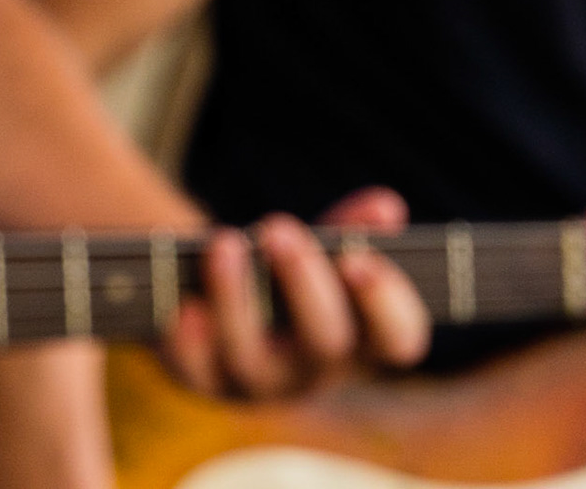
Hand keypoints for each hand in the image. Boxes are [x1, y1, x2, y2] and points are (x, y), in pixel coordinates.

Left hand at [166, 188, 429, 398]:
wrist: (214, 297)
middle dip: (304, 285)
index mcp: (361, 338)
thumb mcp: (317, 249)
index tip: (362, 260)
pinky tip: (186, 306)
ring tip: (223, 242)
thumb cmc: (284, 273)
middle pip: (324, 343)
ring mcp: (260, 381)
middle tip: (279, 228)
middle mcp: (315, 369)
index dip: (387, 306)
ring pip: (253, 358)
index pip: (398, 339)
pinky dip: (190, 342)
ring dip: (236, 299)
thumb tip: (386, 204)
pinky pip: (198, 372)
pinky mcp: (206, 381)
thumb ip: (351, 228)